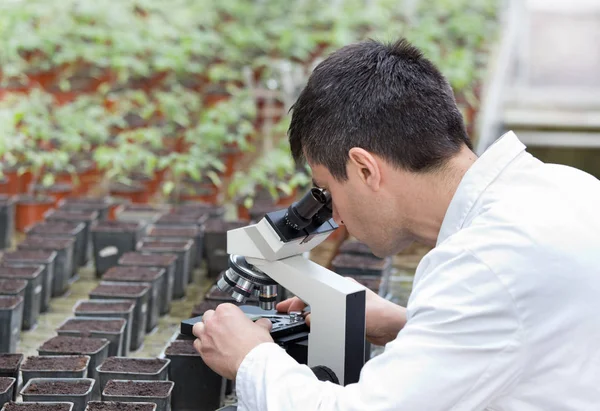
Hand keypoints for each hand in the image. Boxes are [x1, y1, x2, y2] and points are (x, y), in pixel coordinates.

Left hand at [193, 303, 273, 379]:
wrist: (252, 364)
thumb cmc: (255, 346)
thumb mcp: (262, 329)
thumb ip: (260, 323)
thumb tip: (263, 323)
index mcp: (226, 311)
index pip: (223, 308)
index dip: (228, 316)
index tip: (232, 322)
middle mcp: (213, 321)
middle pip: (207, 316)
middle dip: (214, 322)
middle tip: (223, 330)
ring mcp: (206, 336)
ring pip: (197, 328)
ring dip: (204, 331)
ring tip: (213, 337)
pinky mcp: (203, 351)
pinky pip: (196, 344)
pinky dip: (202, 346)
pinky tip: (211, 349)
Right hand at [276, 277, 406, 345]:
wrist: (396, 328)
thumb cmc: (381, 315)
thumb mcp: (350, 314)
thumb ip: (327, 317)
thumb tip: (309, 319)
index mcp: (341, 287)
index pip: (313, 288)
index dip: (298, 298)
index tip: (286, 306)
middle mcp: (342, 294)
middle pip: (314, 298)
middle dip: (299, 305)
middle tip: (286, 313)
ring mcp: (345, 306)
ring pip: (320, 309)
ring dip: (309, 314)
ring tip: (296, 322)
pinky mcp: (349, 318)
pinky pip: (328, 319)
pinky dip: (319, 322)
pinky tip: (313, 328)